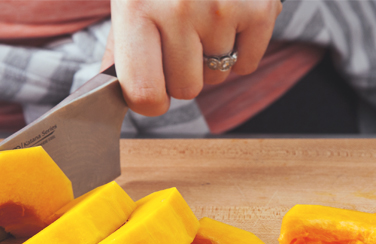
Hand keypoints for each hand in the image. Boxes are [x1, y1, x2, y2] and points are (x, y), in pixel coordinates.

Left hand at [103, 0, 281, 115]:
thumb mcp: (131, 0)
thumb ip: (122, 49)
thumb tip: (116, 97)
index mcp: (137, 10)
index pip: (144, 93)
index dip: (150, 100)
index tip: (152, 92)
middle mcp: (179, 9)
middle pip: (186, 90)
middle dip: (183, 73)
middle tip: (180, 39)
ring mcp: (222, 8)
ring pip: (217, 77)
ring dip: (210, 58)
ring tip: (204, 19)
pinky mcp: (259, 7)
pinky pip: (247, 64)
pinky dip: (241, 50)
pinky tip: (229, 19)